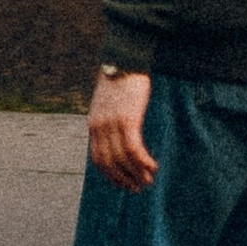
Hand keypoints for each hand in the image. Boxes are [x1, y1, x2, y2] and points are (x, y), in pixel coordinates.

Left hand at [88, 69, 156, 189]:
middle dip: (125, 179)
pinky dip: (143, 162)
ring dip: (137, 173)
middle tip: (138, 188)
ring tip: (148, 181)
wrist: (125, 58)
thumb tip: (116, 136)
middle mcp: (100, 127)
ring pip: (123, 160)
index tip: (123, 183)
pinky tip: (153, 166)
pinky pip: (134, 149)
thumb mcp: (107, 102)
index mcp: (93, 124)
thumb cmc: (120, 79)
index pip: (99, 160)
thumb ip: (108, 120)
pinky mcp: (128, 120)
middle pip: (110, 164)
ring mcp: (113, 125)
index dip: (111, 175)